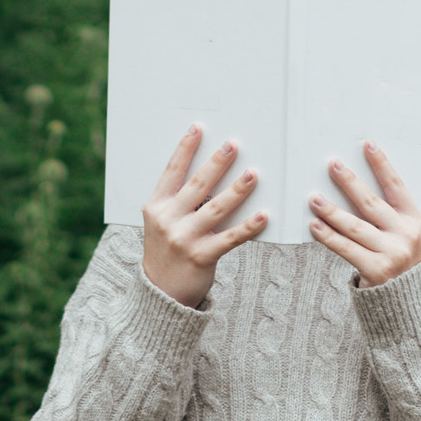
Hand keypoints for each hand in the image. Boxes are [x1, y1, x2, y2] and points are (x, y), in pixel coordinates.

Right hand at [141, 124, 267, 307]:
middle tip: (233, 145)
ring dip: (237, 190)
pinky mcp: (202, 257)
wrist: (160, 292)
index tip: (198, 128)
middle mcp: (168, 220)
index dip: (185, 149)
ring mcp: (184, 239)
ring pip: (216, 208)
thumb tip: (212, 174)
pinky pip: (231, 238)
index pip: (172, 172)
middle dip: (217, 163)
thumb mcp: (161, 222)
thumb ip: (178, 201)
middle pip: (197, 186)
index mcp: (156, 206)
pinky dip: (249, 226)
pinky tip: (264, 215)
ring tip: (253, 174)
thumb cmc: (166, 250)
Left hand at [308, 141, 420, 287]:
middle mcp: (406, 235)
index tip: (368, 144)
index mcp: (416, 220)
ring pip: (355, 226)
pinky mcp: (376, 271)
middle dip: (350, 182)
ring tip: (314, 198)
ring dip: (332, 210)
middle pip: (372, 203)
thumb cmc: (401, 257)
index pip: (397, 186)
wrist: (407, 300)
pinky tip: (315, 225)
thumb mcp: (406, 232)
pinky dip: (328, 236)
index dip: (382, 164)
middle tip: (333, 165)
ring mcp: (392, 254)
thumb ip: (390, 212)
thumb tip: (354, 183)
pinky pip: (346, 249)